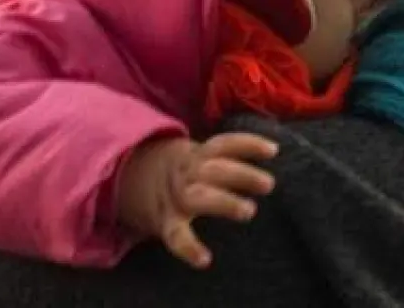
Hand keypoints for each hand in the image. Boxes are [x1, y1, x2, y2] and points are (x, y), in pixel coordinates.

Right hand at [117, 133, 277, 268]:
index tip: (274, 150)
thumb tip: (272, 152)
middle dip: (241, 174)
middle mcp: (187, 173)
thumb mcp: (198, 155)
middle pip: (215, 169)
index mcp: (196, 155)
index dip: (248, 144)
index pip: (223, 145)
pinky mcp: (167, 221)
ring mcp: (176, 196)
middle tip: (268, 184)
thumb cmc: (182, 170)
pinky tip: (204, 260)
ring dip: (224, 202)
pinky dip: (189, 248)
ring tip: (249, 211)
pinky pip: (176, 235)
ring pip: (199, 196)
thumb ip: (225, 157)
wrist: (129, 175)